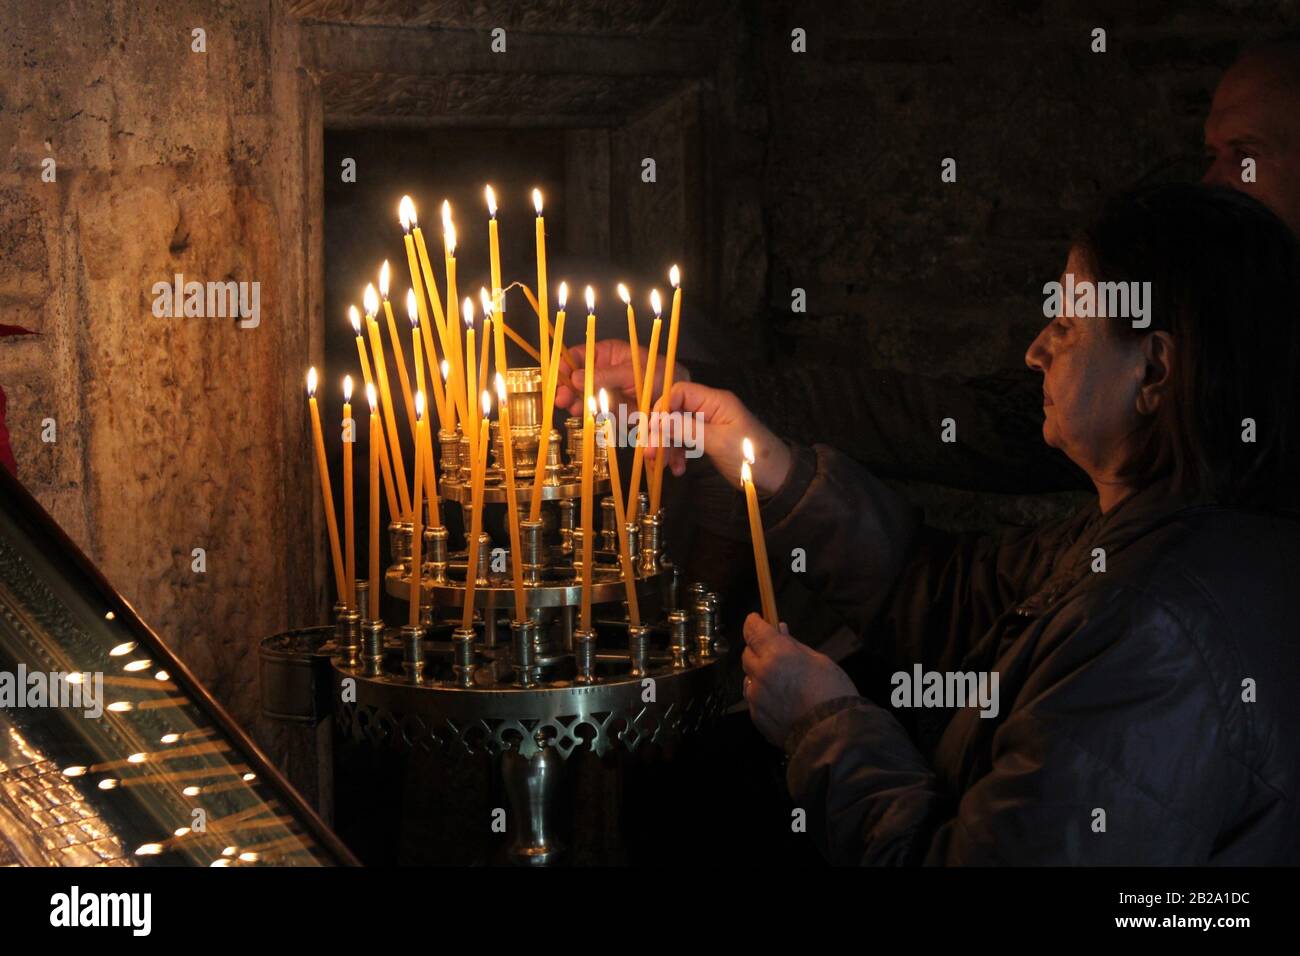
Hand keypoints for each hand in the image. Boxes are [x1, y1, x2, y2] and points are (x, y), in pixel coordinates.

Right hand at [554, 339, 689, 417]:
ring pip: (585, 399)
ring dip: (578, 405)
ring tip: (574, 409)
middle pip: (579, 380)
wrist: (683, 403)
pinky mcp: (615, 412)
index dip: (565, 365)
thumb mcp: (635, 372)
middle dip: (569, 389)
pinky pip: (599, 415)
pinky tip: (587, 417)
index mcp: (609, 354)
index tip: (557, 377)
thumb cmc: (665, 376)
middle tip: (563, 399)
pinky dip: (593, 419)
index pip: (580, 355)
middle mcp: (606, 372)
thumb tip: (576, 377)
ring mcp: (609, 393)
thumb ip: (605, 376)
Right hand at [648, 381, 791, 493]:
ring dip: (667, 446)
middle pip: (673, 411)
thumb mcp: (719, 442)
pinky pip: (683, 441)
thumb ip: (688, 429)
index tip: (651, 429)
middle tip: (650, 453)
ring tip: (663, 466)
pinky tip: (678, 469)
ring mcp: (707, 425)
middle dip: (660, 432)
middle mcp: (709, 408)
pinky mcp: (706, 440)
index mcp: (715, 401)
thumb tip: (658, 420)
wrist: (775, 478)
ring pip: (675, 428)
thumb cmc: (752, 456)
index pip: (679, 392)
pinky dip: (677, 454)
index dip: (661, 408)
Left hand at [742, 614, 858, 747]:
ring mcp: (756, 698)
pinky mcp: (757, 717)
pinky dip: (762, 695)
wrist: (833, 735)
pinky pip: (754, 699)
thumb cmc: (832, 692)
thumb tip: (780, 631)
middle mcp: (760, 674)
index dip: (753, 622)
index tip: (756, 619)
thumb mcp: (819, 660)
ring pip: (748, 678)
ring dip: (758, 674)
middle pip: (747, 654)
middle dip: (757, 649)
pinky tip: (780, 700)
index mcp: (776, 654)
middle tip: (773, 652)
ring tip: (780, 681)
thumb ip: (793, 646)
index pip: (753, 630)